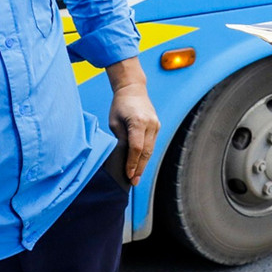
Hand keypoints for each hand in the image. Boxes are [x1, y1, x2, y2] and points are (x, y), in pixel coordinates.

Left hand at [106, 57, 159, 185]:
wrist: (133, 89)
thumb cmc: (120, 105)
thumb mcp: (114, 122)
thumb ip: (120, 139)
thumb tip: (123, 157)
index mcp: (138, 121)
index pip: (136, 148)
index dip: (132, 163)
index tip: (128, 175)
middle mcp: (150, 124)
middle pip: (146, 151)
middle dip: (139, 168)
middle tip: (133, 182)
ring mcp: (156, 124)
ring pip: (150, 149)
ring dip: (143, 163)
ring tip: (136, 177)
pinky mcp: (157, 126)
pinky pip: (151, 144)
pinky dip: (145, 155)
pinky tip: (140, 164)